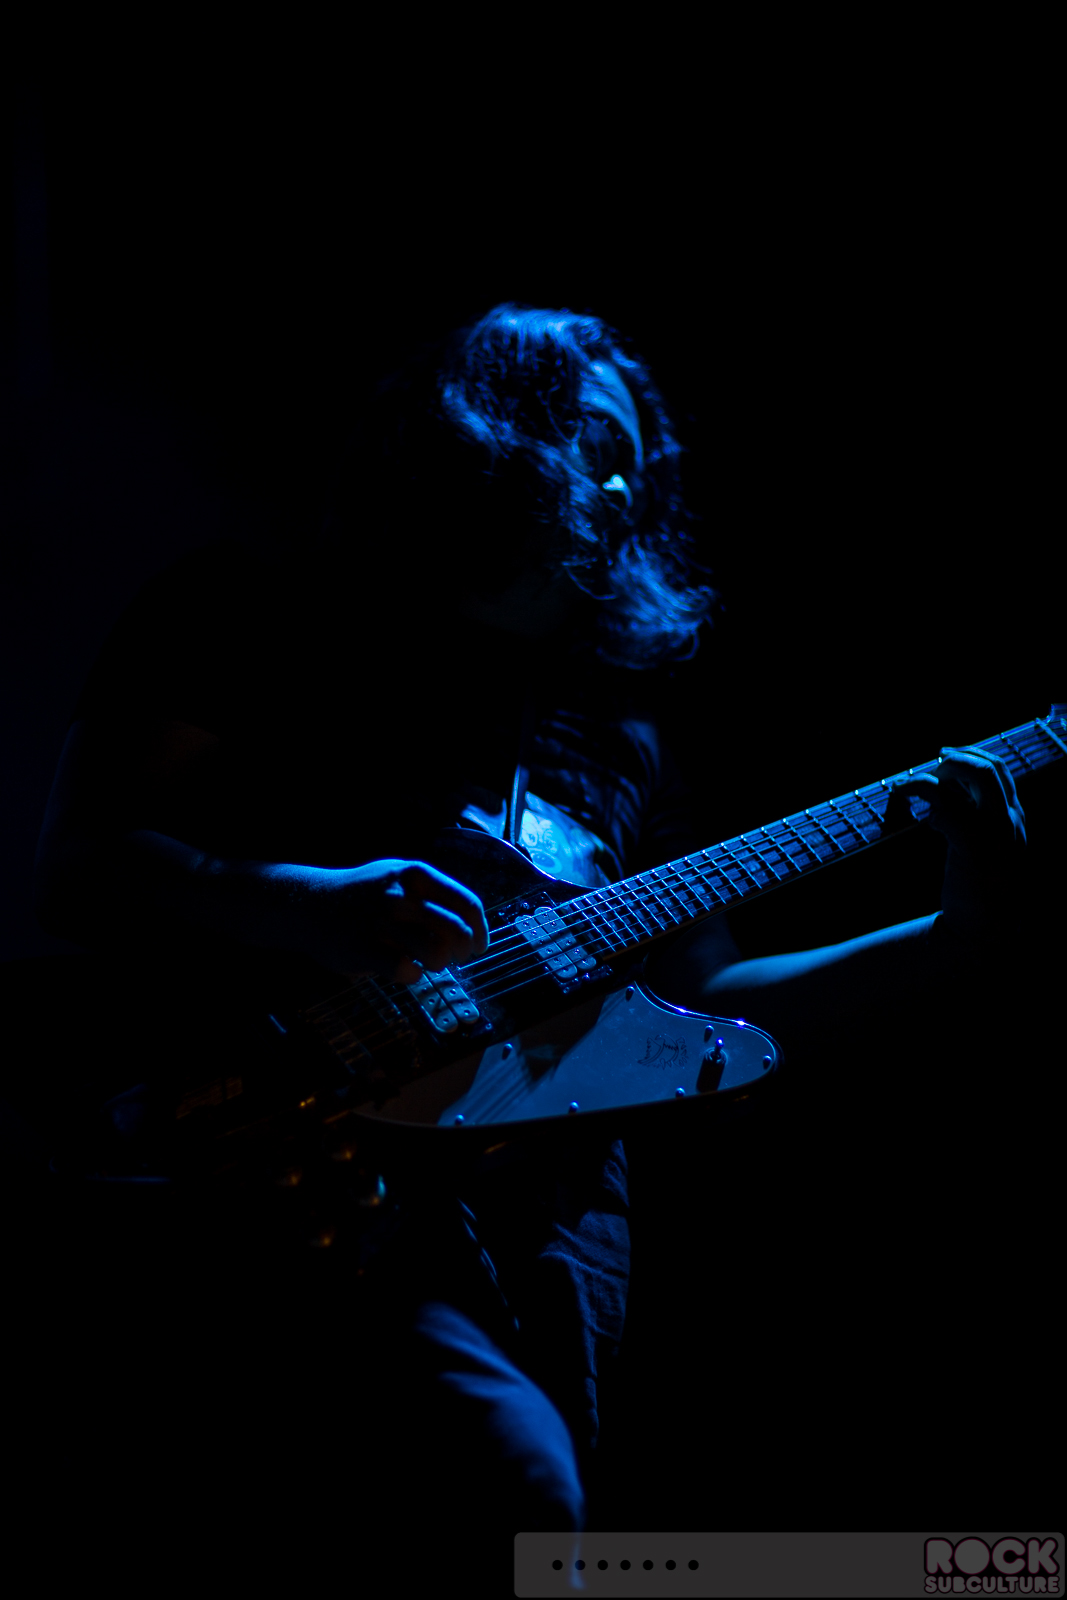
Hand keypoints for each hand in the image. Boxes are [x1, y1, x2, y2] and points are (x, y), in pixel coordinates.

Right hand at [297, 859, 488, 984]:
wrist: (308, 904)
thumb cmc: (362, 894)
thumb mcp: (397, 876)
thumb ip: (432, 892)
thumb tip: (471, 921)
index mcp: (416, 875)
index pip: (467, 904)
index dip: (480, 930)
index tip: (479, 945)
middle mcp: (401, 896)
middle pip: (457, 931)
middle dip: (463, 951)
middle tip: (455, 958)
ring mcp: (381, 922)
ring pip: (436, 953)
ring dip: (439, 965)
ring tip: (427, 963)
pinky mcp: (363, 949)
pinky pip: (406, 970)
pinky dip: (413, 975)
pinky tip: (405, 969)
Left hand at [891, 746, 1026, 944]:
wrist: (986, 929)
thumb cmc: (980, 891)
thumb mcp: (985, 851)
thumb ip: (972, 823)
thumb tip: (940, 802)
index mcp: (1015, 819)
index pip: (1000, 770)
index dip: (971, 756)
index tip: (945, 754)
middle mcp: (1010, 820)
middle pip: (989, 767)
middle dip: (956, 758)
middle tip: (930, 763)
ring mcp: (995, 831)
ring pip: (973, 777)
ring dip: (936, 775)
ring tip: (912, 789)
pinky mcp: (974, 845)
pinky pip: (946, 807)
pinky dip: (928, 805)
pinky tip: (927, 825)